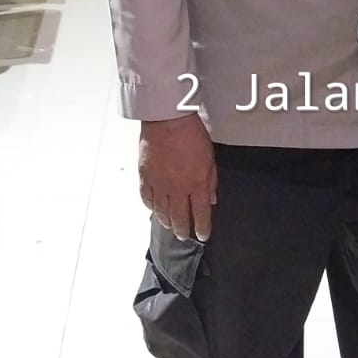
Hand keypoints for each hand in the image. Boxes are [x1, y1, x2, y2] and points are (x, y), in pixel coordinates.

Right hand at [139, 113, 216, 241]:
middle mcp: (177, 189)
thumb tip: (212, 199)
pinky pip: (147, 199)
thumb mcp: (209, 158)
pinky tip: (154, 210)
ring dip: (167, 223)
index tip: (204, 235)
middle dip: (183, 230)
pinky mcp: (145, 177)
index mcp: (196, 184)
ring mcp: (159, 184)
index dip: (202, 227)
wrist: (167, 120)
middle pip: (179, 218)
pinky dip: (151, 207)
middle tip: (185, 236)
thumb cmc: (191, 135)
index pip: (200, 214)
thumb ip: (211, 181)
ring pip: (162, 212)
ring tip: (170, 227)